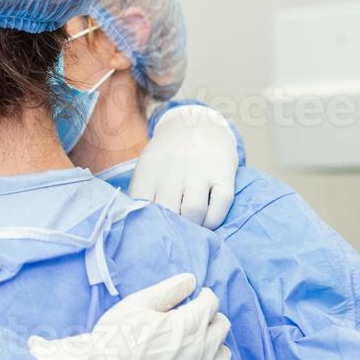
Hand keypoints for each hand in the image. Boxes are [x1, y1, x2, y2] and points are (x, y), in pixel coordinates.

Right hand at [28, 274, 230, 359]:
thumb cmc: (115, 337)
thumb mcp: (136, 304)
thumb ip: (167, 291)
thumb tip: (191, 280)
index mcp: (190, 324)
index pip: (211, 304)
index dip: (203, 298)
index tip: (195, 300)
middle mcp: (202, 350)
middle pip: (222, 328)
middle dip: (211, 320)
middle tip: (195, 322)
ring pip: (224, 359)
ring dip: (215, 349)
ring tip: (199, 348)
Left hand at [130, 105, 238, 228]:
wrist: (197, 123)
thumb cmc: (168, 156)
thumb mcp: (147, 167)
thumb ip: (140, 193)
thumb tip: (136, 226)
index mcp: (150, 170)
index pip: (141, 206)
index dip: (146, 225)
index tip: (149, 235)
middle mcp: (174, 171)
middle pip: (168, 212)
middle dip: (170, 230)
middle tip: (172, 236)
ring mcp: (200, 172)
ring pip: (194, 211)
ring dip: (193, 227)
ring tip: (190, 231)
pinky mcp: (223, 173)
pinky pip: (221, 204)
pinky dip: (214, 220)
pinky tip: (207, 222)